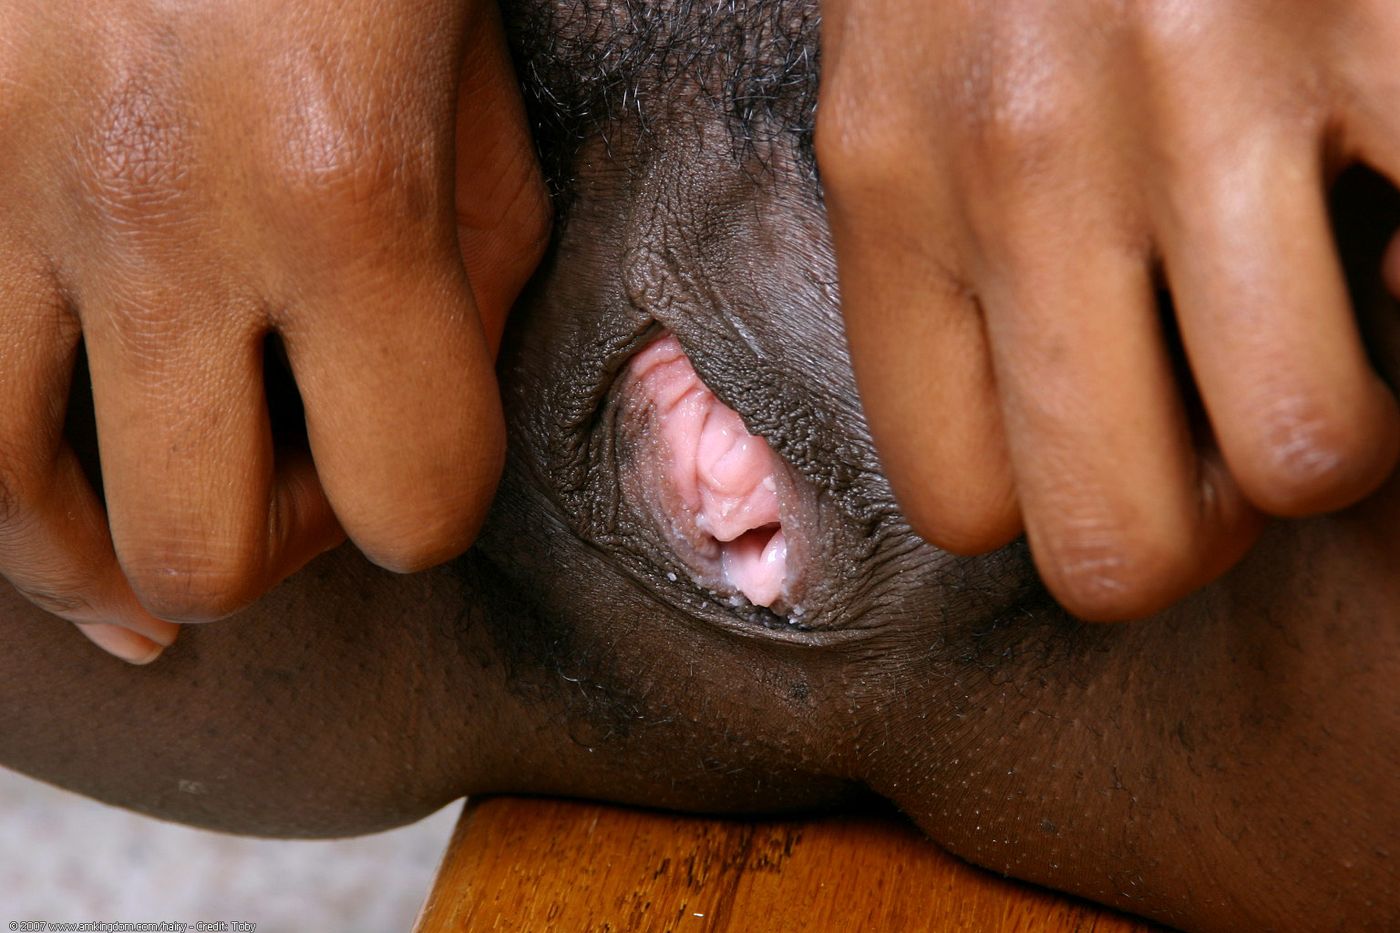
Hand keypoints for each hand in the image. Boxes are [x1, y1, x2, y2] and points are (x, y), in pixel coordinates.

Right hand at [0, 0, 548, 659]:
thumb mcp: (477, 79)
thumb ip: (473, 271)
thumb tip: (420, 416)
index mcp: (350, 194)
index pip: (419, 501)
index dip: (433, 504)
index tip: (416, 447)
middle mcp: (155, 210)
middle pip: (201, 554)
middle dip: (270, 540)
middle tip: (289, 464)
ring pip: (1, 511)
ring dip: (92, 550)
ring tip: (135, 538)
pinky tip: (34, 481)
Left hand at [818, 0, 1399, 619]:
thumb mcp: (897, 77)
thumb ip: (938, 253)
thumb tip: (1041, 442)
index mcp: (892, 183)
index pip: (959, 503)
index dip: (1050, 507)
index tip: (1103, 441)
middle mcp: (1027, 155)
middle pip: (1117, 540)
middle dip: (1194, 525)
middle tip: (1221, 432)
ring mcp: (1206, 81)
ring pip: (1314, 451)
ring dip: (1341, 423)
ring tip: (1328, 317)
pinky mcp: (1377, 15)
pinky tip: (1387, 206)